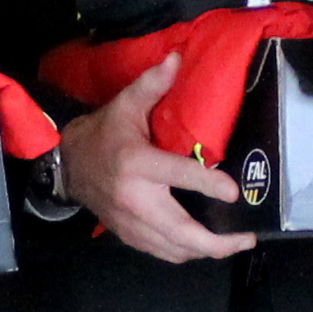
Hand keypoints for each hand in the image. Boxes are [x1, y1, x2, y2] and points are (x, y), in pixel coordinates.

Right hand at [60, 54, 255, 264]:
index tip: (233, 192)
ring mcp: (131, 223)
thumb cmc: (101, 135)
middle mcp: (135, 199)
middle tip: (246, 237)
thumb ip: (152, 84)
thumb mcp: (124, 105)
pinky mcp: (129, 236)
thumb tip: (178, 58)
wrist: (66, 167)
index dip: (208, 185)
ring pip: (175, 249)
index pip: (178, 176)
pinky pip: (163, 253)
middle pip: (181, 231)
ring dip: (206, 251)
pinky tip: (203, 246)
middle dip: (217, 242)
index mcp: (137, 164)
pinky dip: (186, 253)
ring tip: (232, 244)